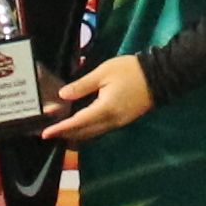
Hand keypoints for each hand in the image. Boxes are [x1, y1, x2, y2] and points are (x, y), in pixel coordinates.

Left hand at [39, 52, 155, 144]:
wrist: (160, 76)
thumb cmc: (130, 71)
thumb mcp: (103, 72)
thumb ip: (82, 85)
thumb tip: (63, 96)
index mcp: (104, 109)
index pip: (77, 122)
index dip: (60, 128)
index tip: (45, 133)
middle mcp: (111, 121)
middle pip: (83, 133)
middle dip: (65, 134)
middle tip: (48, 133)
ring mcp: (118, 123)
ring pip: (92, 133)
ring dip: (75, 134)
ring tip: (60, 131)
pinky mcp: (122, 120)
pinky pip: (100, 130)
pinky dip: (86, 130)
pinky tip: (78, 125)